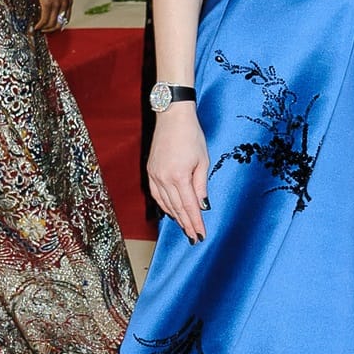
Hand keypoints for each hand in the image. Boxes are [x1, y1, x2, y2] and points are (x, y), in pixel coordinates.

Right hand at [33, 0, 72, 32]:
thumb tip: (51, 3)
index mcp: (69, 1)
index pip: (66, 18)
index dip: (60, 24)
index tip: (53, 27)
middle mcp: (65, 5)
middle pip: (59, 23)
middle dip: (52, 29)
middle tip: (45, 30)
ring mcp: (57, 5)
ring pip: (51, 23)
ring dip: (44, 28)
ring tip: (39, 29)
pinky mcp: (48, 4)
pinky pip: (44, 19)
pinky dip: (40, 25)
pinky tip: (35, 26)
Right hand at [148, 107, 209, 240]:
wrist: (172, 117)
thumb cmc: (191, 135)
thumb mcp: (202, 160)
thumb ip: (200, 185)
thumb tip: (202, 205)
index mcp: (179, 177)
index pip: (189, 206)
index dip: (195, 222)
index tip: (200, 234)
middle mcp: (164, 179)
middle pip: (176, 208)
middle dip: (186, 223)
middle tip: (194, 237)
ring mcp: (155, 175)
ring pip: (165, 203)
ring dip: (175, 216)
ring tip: (184, 227)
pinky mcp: (150, 171)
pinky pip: (156, 194)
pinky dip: (164, 205)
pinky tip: (170, 211)